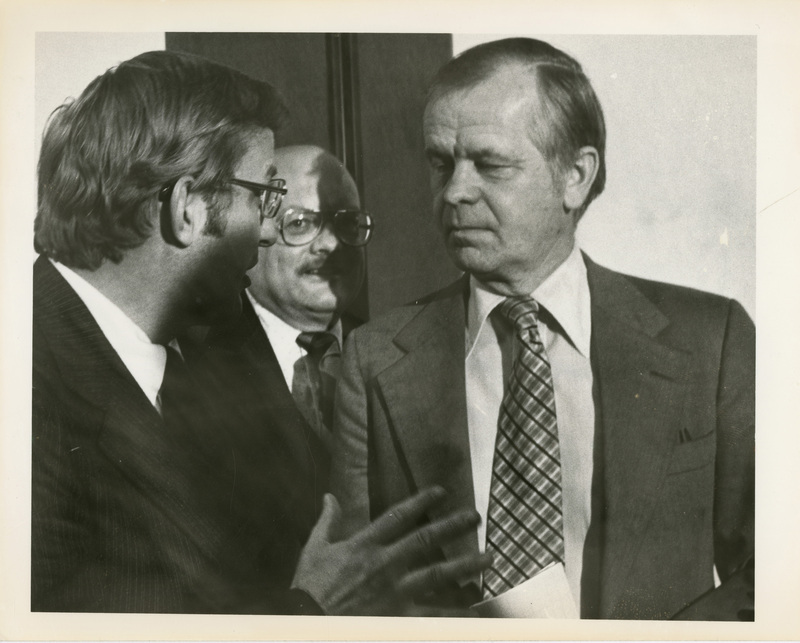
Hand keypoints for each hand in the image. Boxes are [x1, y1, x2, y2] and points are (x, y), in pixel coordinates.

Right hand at [291, 487, 491, 615]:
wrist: (307, 621)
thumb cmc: (310, 587)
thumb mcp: (314, 549)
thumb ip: (327, 521)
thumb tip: (329, 497)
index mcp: (365, 545)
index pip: (398, 515)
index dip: (421, 501)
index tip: (441, 491)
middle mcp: (385, 564)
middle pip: (425, 540)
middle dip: (451, 526)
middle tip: (475, 517)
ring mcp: (395, 591)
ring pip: (437, 574)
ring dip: (465, 564)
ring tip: (488, 558)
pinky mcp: (398, 616)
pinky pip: (432, 615)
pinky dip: (454, 615)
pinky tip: (474, 613)